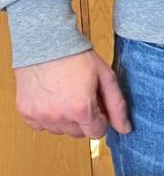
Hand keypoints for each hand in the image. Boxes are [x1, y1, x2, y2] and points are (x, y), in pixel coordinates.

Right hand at [14, 50, 130, 139]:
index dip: (101, 120)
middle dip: (84, 119)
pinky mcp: (26, 112)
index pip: (97, 133)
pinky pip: (41, 126)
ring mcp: (40, 115)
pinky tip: (52, 99)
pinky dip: (47, 116)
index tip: (98, 107)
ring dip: (65, 119)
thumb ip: (117, 106)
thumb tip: (125, 128)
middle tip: (82, 97)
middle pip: (79, 133)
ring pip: (60, 130)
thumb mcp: (105, 77)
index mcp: (81, 109)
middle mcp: (59, 116)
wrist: (46, 43)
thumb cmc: (76, 56)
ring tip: (66, 96)